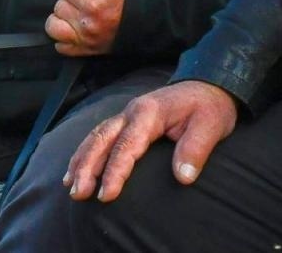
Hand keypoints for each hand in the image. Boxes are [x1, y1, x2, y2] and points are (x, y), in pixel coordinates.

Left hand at [43, 0, 125, 56]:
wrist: (144, 23)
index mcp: (93, 3)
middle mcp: (86, 23)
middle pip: (60, 6)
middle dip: (70, 2)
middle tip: (84, 2)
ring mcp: (84, 40)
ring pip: (53, 27)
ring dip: (61, 19)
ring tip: (74, 16)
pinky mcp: (83, 52)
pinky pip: (60, 46)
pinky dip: (63, 38)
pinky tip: (74, 30)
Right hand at [65, 81, 237, 201]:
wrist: (210, 85)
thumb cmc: (210, 107)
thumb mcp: (211, 125)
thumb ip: (196, 149)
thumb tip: (183, 177)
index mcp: (150, 112)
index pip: (127, 145)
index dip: (115, 171)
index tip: (106, 196)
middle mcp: (132, 111)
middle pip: (103, 139)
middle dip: (87, 167)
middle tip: (78, 193)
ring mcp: (127, 114)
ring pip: (96, 136)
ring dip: (81, 160)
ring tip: (70, 186)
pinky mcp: (127, 120)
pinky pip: (100, 134)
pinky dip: (86, 151)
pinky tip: (76, 169)